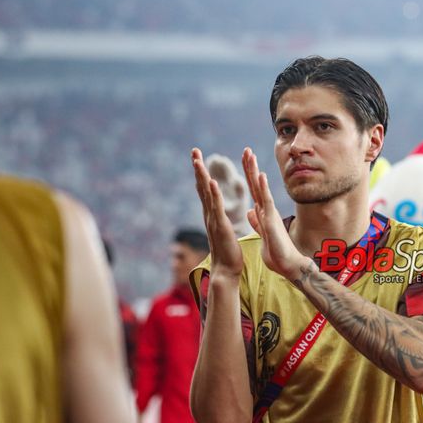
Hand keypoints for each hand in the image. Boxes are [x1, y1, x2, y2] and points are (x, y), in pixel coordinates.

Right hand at [192, 148, 242, 282]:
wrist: (227, 272)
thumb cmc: (228, 254)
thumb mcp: (224, 232)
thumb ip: (220, 221)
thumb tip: (217, 215)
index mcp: (212, 215)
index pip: (206, 190)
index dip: (202, 174)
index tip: (199, 158)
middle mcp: (209, 215)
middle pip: (202, 187)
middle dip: (198, 168)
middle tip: (194, 151)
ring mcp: (213, 221)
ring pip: (207, 194)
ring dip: (202, 176)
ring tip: (198, 160)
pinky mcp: (221, 227)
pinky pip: (217, 208)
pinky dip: (214, 195)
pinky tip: (212, 182)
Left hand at [241, 147, 305, 280]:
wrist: (288, 266)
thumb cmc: (277, 253)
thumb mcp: (263, 234)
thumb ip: (257, 222)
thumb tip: (250, 211)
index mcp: (262, 212)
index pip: (253, 190)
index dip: (248, 175)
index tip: (244, 160)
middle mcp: (266, 209)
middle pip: (256, 184)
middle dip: (250, 167)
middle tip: (246, 149)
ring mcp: (270, 213)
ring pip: (260, 188)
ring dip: (255, 171)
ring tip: (250, 155)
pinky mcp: (272, 220)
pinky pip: (267, 201)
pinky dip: (263, 188)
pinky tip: (261, 175)